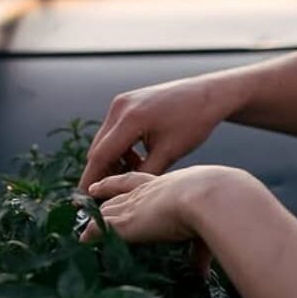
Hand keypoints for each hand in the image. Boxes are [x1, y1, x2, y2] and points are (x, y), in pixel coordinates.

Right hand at [79, 74, 239, 188]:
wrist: (208, 94)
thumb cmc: (194, 123)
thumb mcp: (169, 153)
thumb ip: (142, 174)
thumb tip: (123, 196)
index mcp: (130, 119)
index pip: (100, 156)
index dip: (92, 181)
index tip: (88, 203)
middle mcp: (120, 107)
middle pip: (99, 148)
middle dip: (102, 173)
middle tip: (110, 196)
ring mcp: (122, 102)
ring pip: (105, 140)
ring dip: (113, 160)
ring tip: (133, 175)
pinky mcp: (127, 102)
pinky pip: (114, 130)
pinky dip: (121, 147)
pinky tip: (138, 159)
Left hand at [81, 166, 259, 275]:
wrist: (211, 196)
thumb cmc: (218, 206)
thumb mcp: (208, 226)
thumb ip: (200, 253)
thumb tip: (201, 276)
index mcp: (171, 184)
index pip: (144, 181)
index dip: (130, 182)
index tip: (121, 182)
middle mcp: (150, 191)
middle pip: (120, 190)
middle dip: (106, 191)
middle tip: (92, 192)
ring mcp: (136, 204)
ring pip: (108, 208)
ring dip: (96, 215)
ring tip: (81, 219)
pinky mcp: (126, 221)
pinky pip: (100, 227)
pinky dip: (90, 234)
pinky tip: (80, 240)